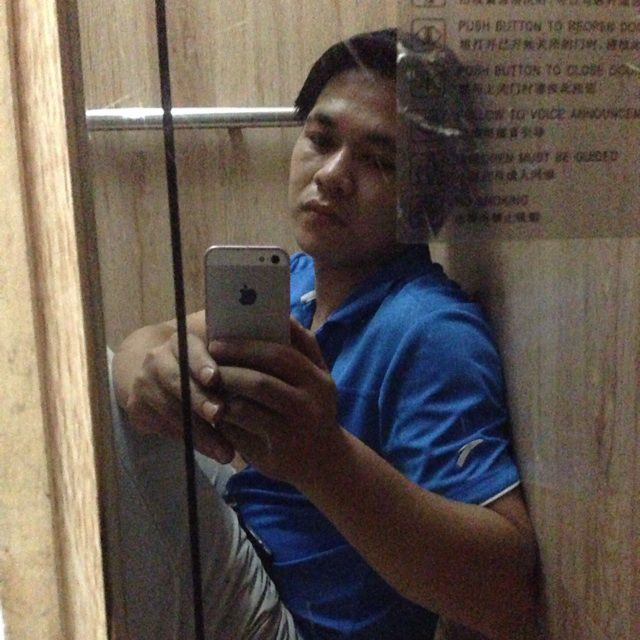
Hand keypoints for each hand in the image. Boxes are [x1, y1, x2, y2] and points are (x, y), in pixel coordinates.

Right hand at [123, 330, 235, 462]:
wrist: (156, 377)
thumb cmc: (201, 367)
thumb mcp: (214, 356)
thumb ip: (233, 358)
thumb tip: (266, 363)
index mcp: (180, 342)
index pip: (189, 349)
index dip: (200, 363)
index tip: (213, 378)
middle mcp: (157, 359)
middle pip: (177, 381)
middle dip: (200, 401)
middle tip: (220, 415)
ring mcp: (143, 383)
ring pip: (172, 410)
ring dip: (200, 433)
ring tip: (225, 451)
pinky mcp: (136, 407)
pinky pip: (164, 427)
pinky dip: (189, 441)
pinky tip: (209, 451)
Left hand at [209, 318, 339, 484]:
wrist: (326, 462)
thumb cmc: (315, 409)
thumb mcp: (320, 377)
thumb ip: (305, 346)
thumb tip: (282, 315)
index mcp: (318, 379)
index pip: (280, 355)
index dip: (246, 346)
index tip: (218, 340)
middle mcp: (309, 404)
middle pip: (261, 381)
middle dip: (229, 368)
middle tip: (207, 361)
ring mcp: (292, 430)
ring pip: (247, 406)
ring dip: (223, 393)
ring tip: (208, 383)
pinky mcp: (275, 452)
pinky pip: (241, 430)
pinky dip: (224, 416)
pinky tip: (215, 408)